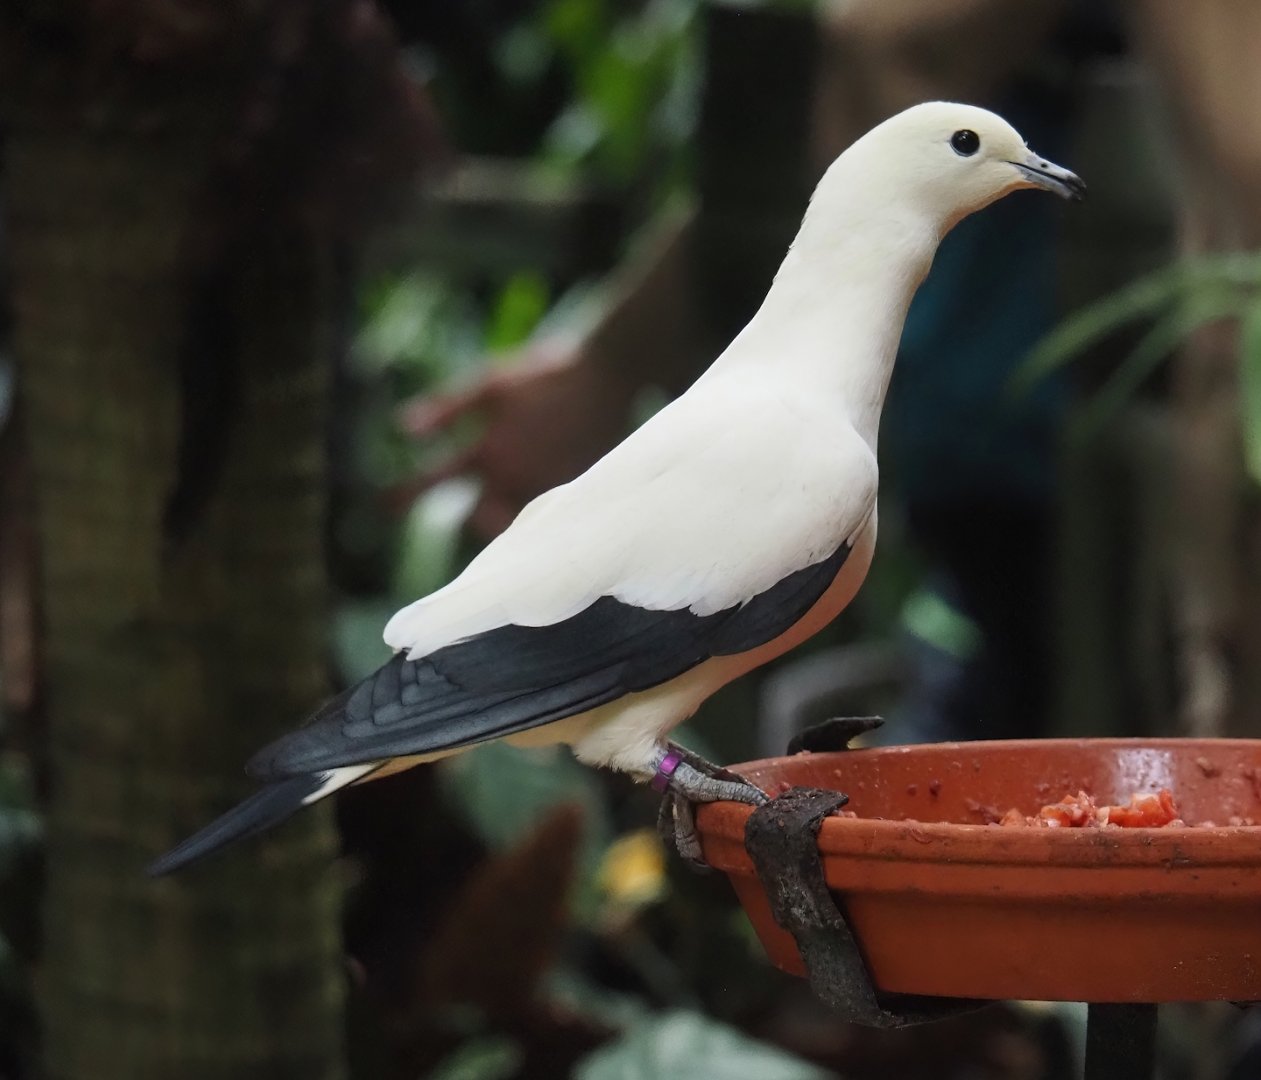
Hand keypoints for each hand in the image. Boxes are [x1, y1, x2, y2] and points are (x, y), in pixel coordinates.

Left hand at [395, 340, 636, 538]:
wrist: (607, 375)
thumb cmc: (544, 375)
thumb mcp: (489, 384)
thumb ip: (447, 410)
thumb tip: (404, 430)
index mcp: (488, 452)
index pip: (434, 480)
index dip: (403, 494)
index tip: (382, 506)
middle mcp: (514, 480)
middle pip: (478, 519)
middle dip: (471, 518)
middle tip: (469, 513)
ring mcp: (545, 491)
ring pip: (515, 523)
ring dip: (504, 520)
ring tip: (506, 512)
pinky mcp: (575, 494)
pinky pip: (547, 517)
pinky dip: (537, 516)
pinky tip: (541, 504)